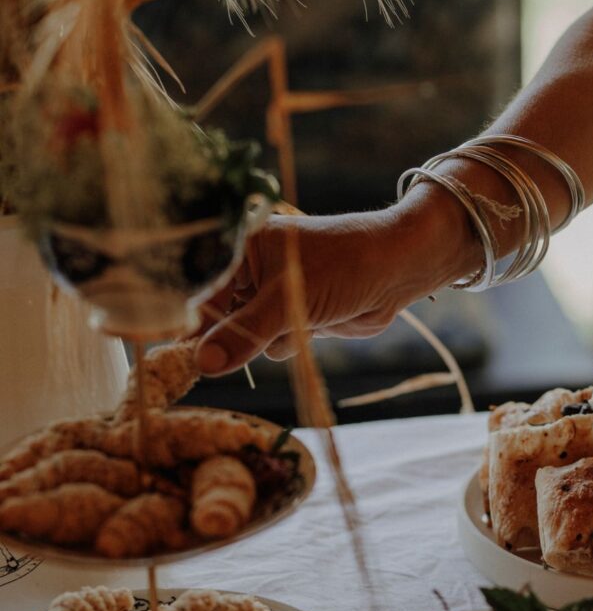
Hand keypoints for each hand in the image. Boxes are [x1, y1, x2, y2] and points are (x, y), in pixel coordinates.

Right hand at [194, 192, 471, 375]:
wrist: (397, 270)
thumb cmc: (344, 265)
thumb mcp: (287, 299)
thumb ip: (244, 334)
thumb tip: (203, 363)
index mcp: (239, 247)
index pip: (199, 289)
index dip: (187, 321)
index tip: (178, 352)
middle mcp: (249, 270)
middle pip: (217, 318)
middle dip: (232, 335)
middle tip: (232, 349)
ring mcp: (270, 295)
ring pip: (245, 337)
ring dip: (266, 340)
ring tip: (296, 320)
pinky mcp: (291, 317)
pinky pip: (271, 344)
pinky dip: (288, 343)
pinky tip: (312, 327)